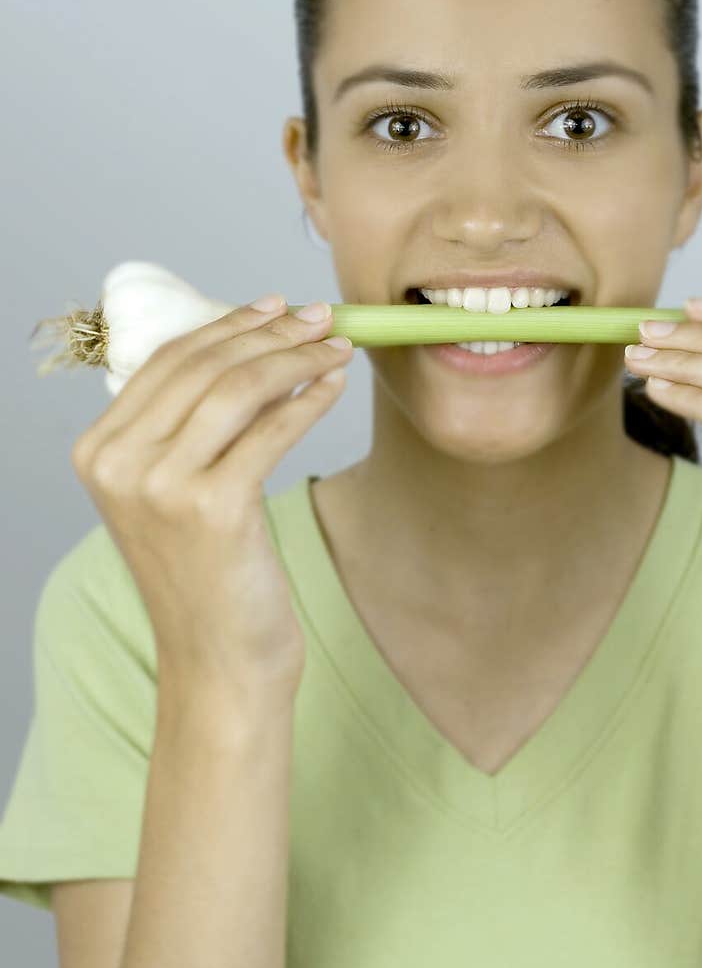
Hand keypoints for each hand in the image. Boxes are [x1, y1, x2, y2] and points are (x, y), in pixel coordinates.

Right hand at [70, 298, 353, 712]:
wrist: (218, 661)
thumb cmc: (209, 575)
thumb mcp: (176, 493)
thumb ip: (189, 427)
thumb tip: (253, 344)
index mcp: (98, 452)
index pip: (167, 362)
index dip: (227, 325)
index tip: (275, 306)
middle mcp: (117, 463)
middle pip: (204, 367)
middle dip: (269, 332)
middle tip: (318, 316)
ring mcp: (159, 485)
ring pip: (238, 389)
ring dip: (295, 357)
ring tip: (336, 344)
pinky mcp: (211, 507)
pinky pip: (271, 429)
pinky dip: (308, 399)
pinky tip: (333, 384)